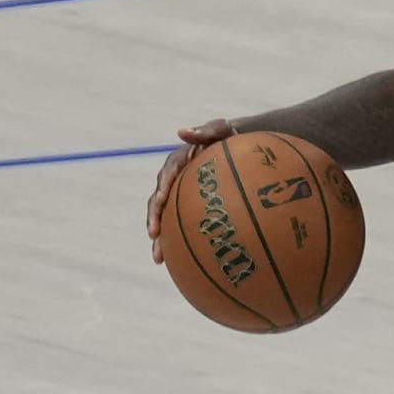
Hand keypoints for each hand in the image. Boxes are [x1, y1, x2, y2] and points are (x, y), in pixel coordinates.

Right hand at [147, 120, 233, 261]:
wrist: (238, 150)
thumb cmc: (230, 138)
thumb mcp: (221, 129)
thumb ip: (205, 129)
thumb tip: (182, 131)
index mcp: (178, 163)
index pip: (166, 177)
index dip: (161, 189)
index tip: (161, 200)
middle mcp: (175, 182)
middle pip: (159, 203)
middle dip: (154, 220)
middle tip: (154, 235)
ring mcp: (181, 197)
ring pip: (167, 220)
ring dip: (161, 239)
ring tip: (158, 258)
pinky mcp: (190, 210)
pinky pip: (183, 228)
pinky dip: (181, 244)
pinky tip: (186, 265)